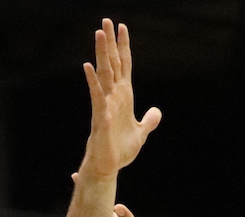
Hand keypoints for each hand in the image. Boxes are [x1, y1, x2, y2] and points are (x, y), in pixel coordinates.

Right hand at [81, 20, 160, 179]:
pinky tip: (88, 67)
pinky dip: (93, 82)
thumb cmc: (120, 151)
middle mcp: (113, 96)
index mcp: (124, 96)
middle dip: (110, 42)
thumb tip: (157, 113)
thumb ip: (149, 121)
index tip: (122, 27)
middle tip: (106, 20)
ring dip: (102, 53)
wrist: (108, 167)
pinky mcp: (99, 117)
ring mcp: (105, 104)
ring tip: (99, 34)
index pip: (123, 65)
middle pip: (112, 63)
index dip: (124, 46)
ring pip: (103, 74)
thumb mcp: (141, 133)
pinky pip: (96, 96)